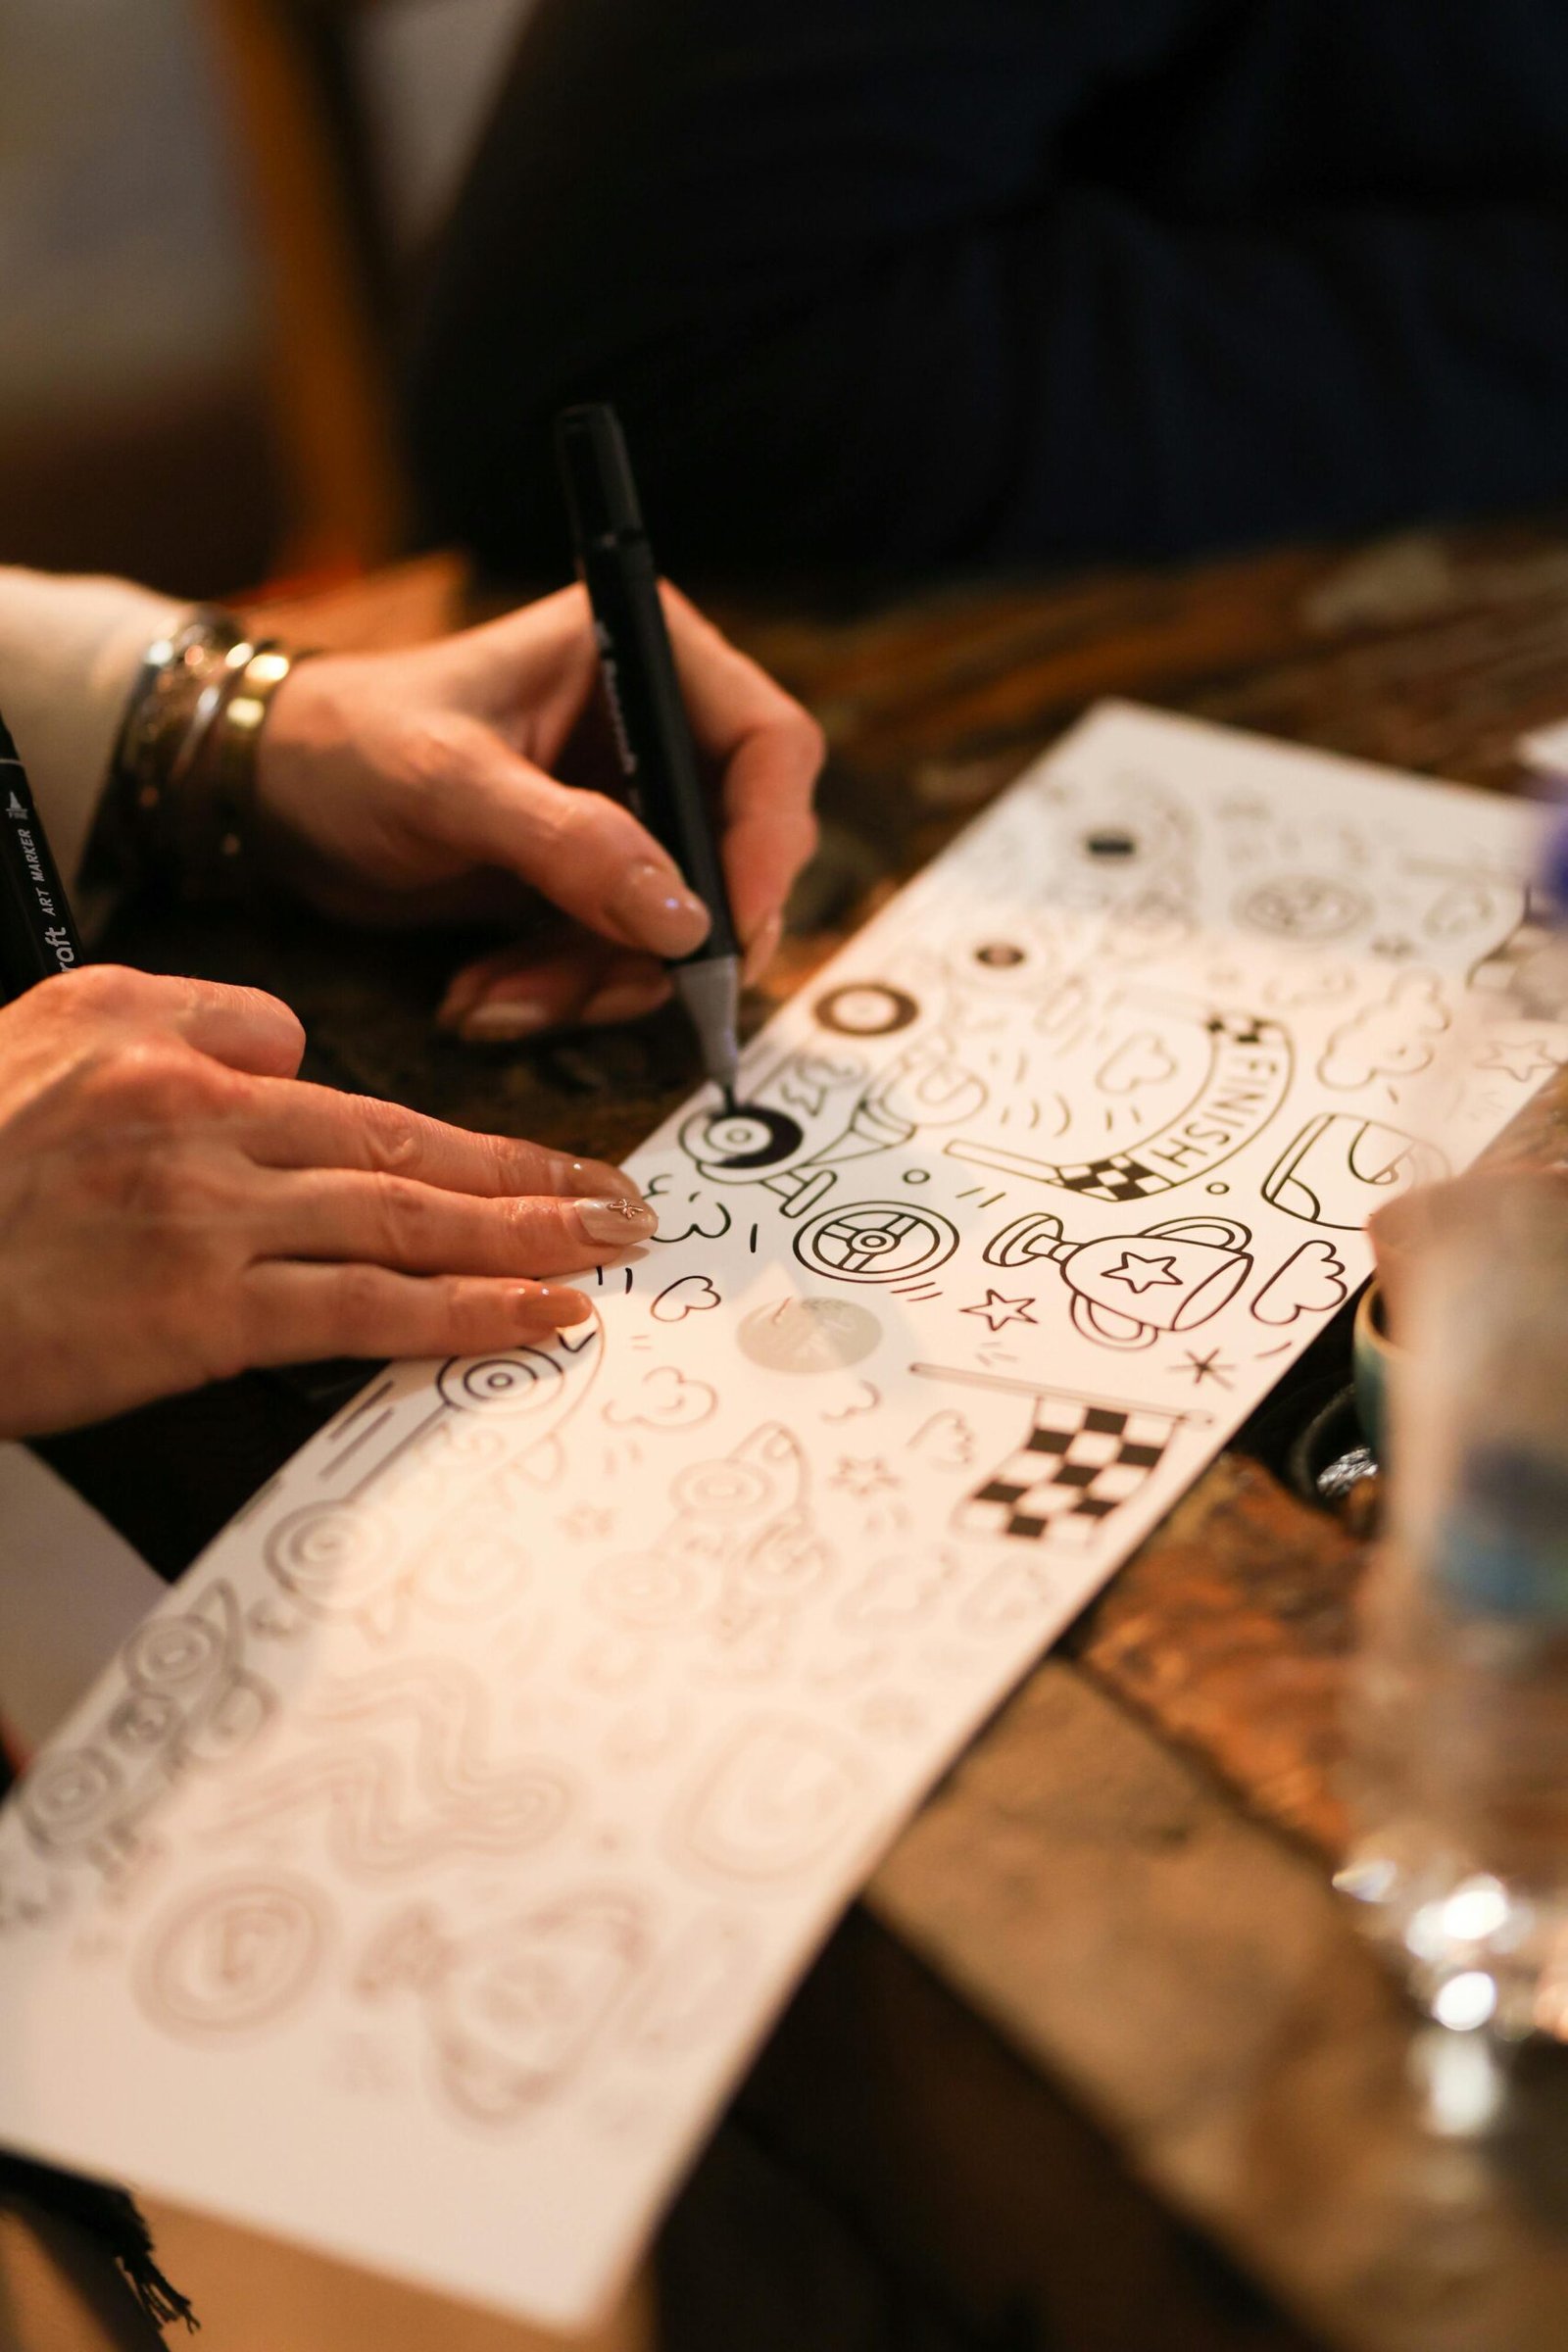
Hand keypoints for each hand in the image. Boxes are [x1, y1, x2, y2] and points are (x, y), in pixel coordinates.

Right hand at [0, 967, 655, 1438]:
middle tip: (626, 1204)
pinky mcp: (196, 1319)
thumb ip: (184, 1016)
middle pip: (411, 1156)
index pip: (359, 1102)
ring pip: (405, 1227)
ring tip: (608, 1252)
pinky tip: (534, 1317)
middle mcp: (212, 1131)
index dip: (469, 1139)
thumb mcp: (55, 1027)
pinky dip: (462, 1313)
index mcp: (179, 1063)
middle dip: (535, 1183)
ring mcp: (209, 1225)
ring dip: (526, 1241)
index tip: (539, 1165)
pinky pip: (359, 1313)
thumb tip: (291, 1048)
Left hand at [256, 583, 822, 1039]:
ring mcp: (633, 812)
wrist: (269, 794)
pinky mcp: (597, 881)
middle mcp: (656, 729)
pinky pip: (625, 959)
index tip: (726, 935)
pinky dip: (565, 993)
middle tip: (603, 994)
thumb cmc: (348, 745)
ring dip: (601, 983)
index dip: (767, 846)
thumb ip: (569, 843)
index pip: (770, 748)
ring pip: (681, 927)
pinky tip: (483, 997)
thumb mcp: (450, 783)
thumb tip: (684, 921)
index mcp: (644, 653)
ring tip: (495, 1001)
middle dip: (670, 943)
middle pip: (739, 855)